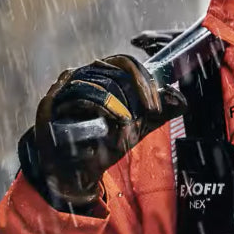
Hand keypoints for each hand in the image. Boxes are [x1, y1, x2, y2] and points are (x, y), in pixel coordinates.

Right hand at [28, 55, 185, 207]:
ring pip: (98, 81)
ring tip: (131, 122)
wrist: (75, 171)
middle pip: (113, 69)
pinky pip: (79, 96)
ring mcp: (63, 87)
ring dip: (120, 103)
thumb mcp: (137, 128)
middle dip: (137, 90)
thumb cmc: (104, 145)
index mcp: (100, 75)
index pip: (124, 62)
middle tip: (152, 112)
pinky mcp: (51, 103)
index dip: (144, 79)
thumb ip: (158, 114)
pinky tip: (116, 121)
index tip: (157, 103)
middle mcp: (81, 75)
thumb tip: (182, 100)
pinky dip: (102, 108)